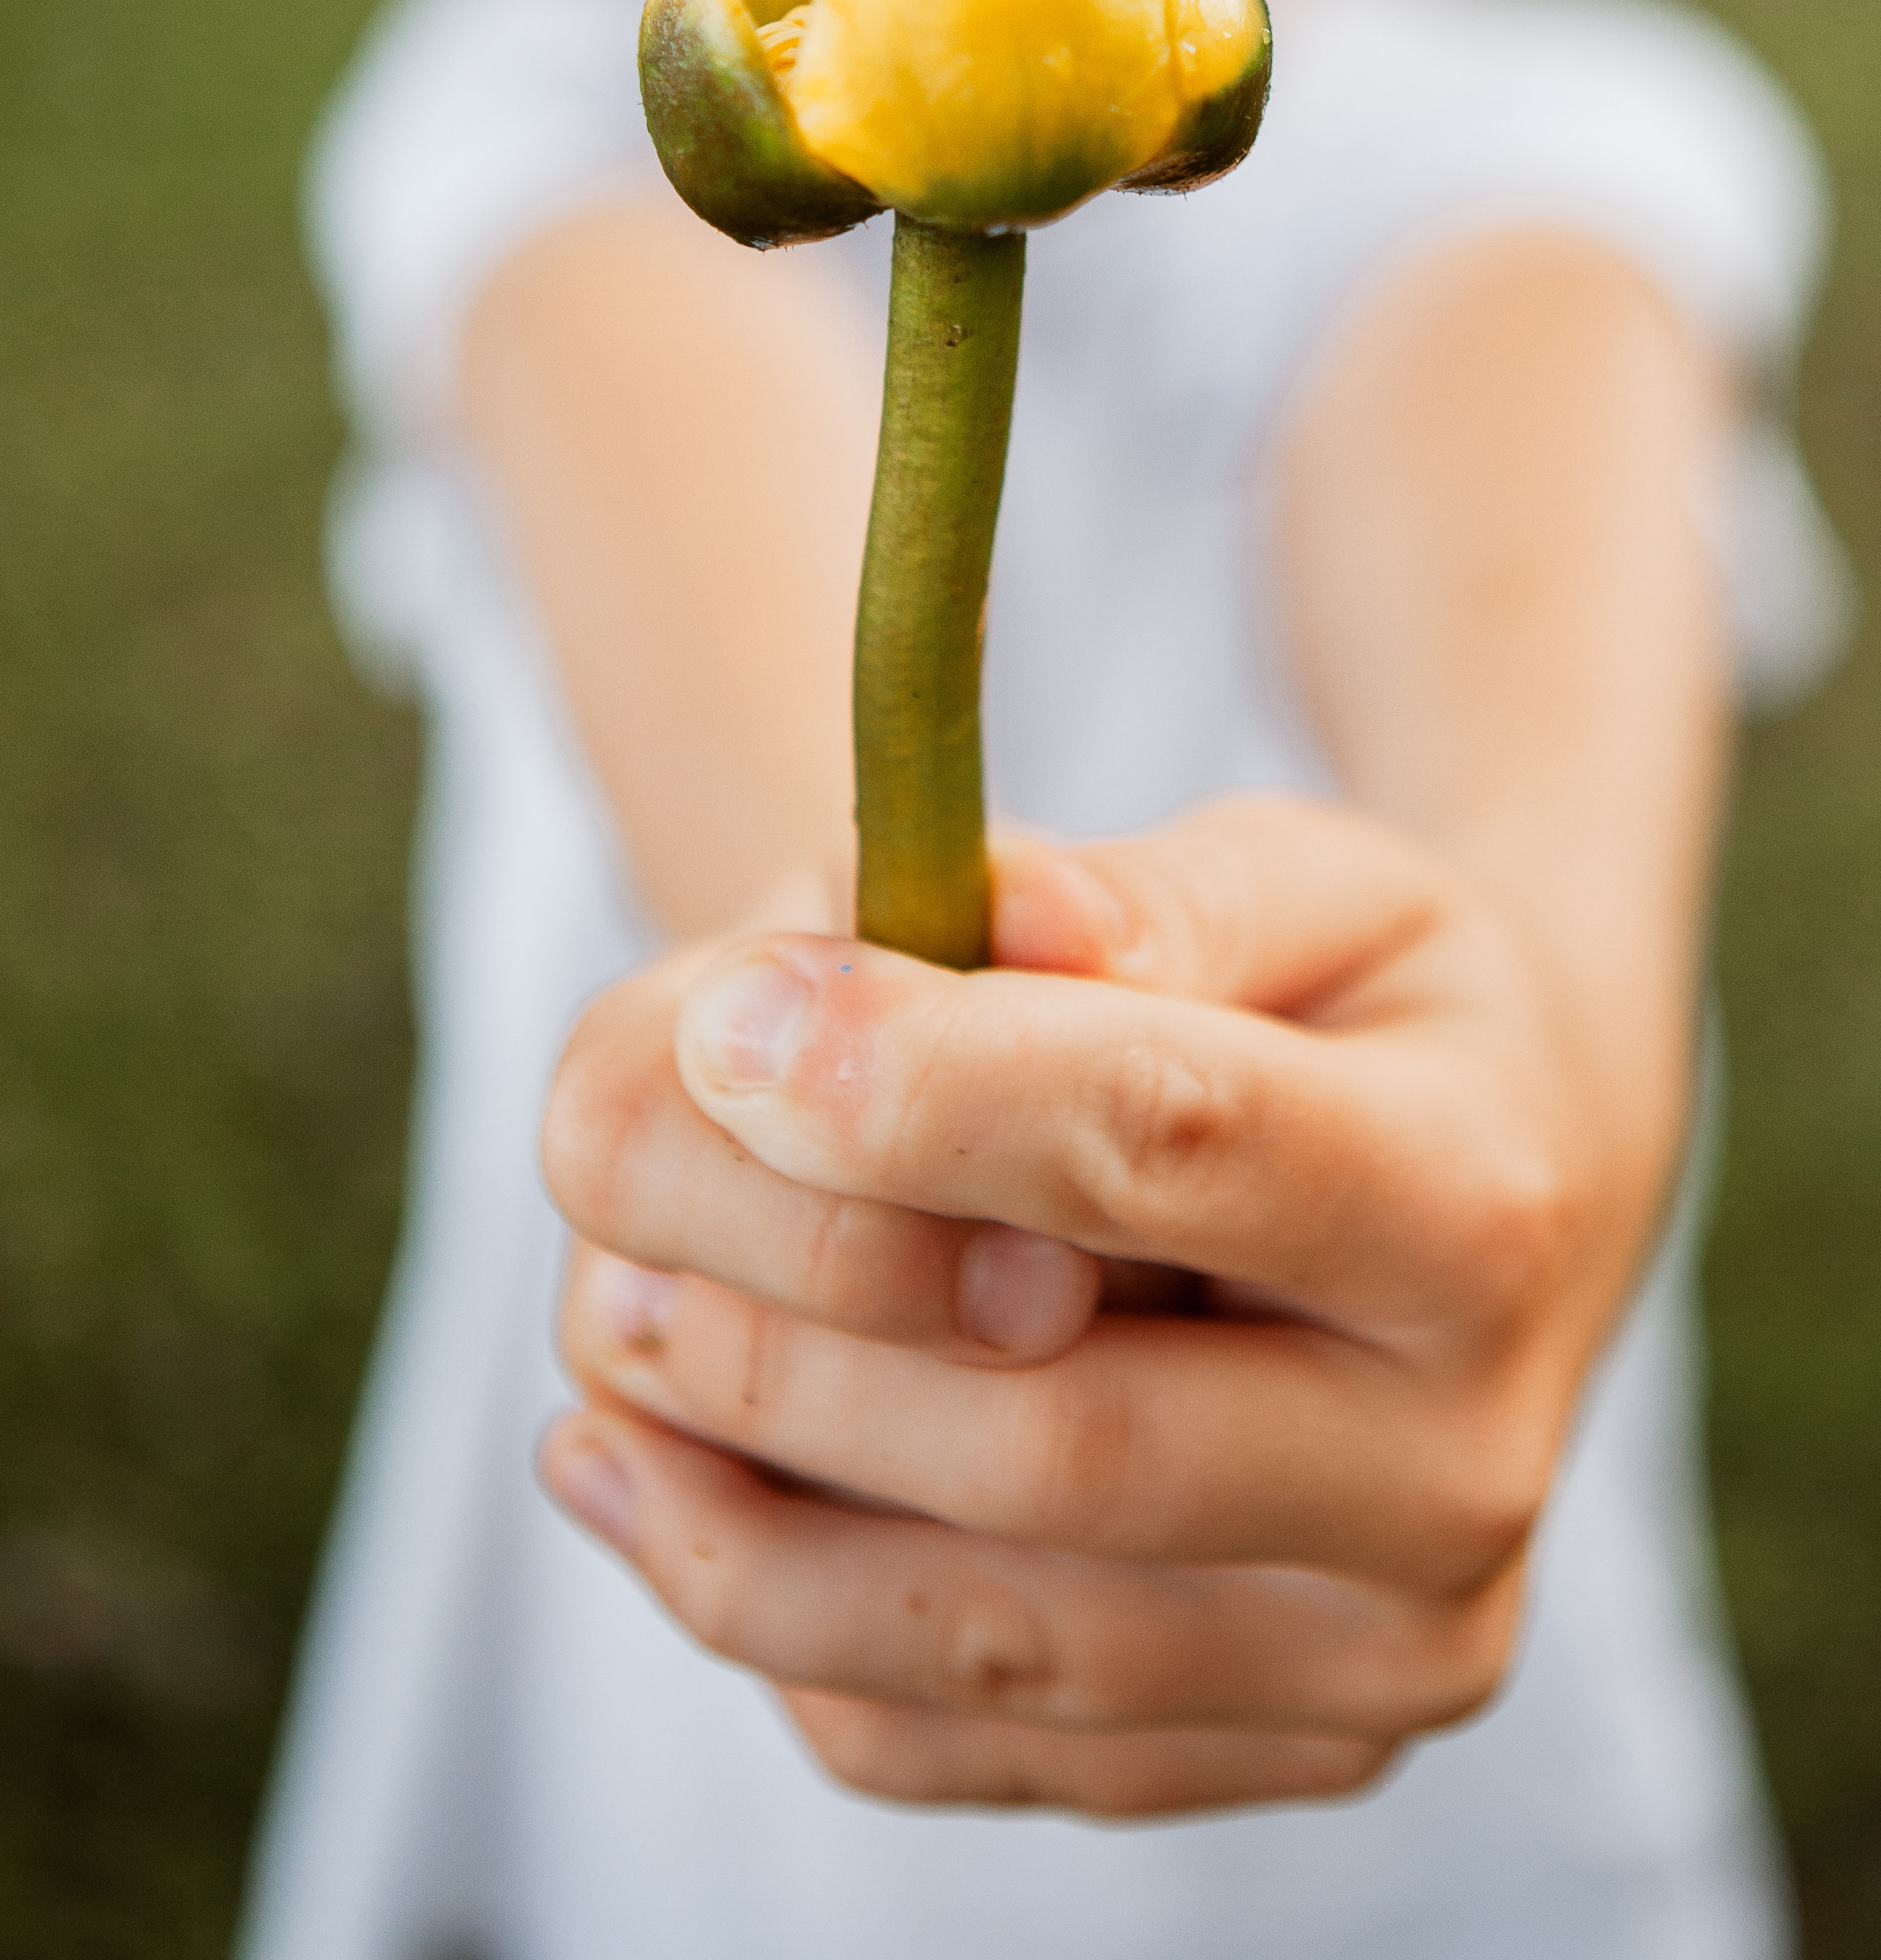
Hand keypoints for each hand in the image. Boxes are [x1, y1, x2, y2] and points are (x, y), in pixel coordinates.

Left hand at [539, 797, 1685, 1817]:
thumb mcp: (1298, 876)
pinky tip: (649, 1467)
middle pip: (1054, 1443)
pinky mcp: (1255, 1756)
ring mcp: (1366, 1660)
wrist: (1496, 1195)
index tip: (728, 1016)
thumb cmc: (1357, 1004)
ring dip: (732, 1484)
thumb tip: (980, 919)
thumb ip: (1138, 896)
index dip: (920, 1090)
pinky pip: (940, 1739)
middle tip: (602, 1171)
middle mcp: (1457, 1473)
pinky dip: (767, 1606)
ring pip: (970, 1633)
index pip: (1176, 1146)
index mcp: (1480, 1199)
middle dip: (786, 1310)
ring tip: (601, 1335)